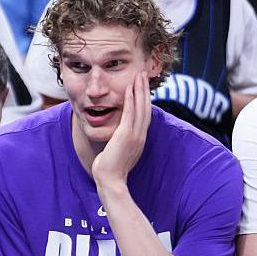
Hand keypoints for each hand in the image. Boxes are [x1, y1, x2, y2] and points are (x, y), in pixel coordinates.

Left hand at [91, 71, 151, 188]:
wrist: (110, 180)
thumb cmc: (111, 169)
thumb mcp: (120, 152)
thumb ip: (122, 142)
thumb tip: (118, 136)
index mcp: (140, 139)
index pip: (145, 115)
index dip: (145, 100)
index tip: (143, 87)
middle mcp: (140, 136)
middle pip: (146, 108)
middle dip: (145, 90)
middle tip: (143, 75)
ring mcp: (135, 135)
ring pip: (140, 108)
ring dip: (139, 90)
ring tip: (138, 76)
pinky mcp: (126, 135)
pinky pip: (130, 114)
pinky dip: (131, 100)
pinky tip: (129, 89)